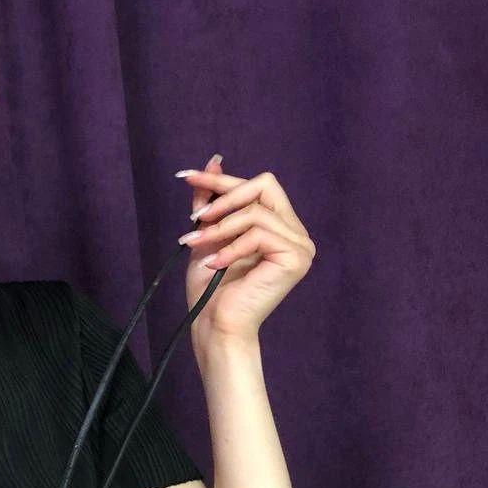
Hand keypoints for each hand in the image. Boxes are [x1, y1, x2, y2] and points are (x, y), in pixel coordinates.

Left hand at [175, 154, 316, 344]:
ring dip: (220, 228)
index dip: (221, 180)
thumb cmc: (211, 289)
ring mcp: (300, 246)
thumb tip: (213, 161)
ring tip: (196, 246)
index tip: (186, 177)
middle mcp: (295, 233)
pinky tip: (214, 264)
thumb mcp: (206, 236)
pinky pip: (259, 235)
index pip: (257, 186)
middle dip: (225, 196)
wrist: (216, 326)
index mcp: (278, 226)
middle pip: (265, 185)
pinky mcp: (296, 259)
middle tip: (196, 218)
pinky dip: (230, 248)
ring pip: (256, 213)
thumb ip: (212, 201)